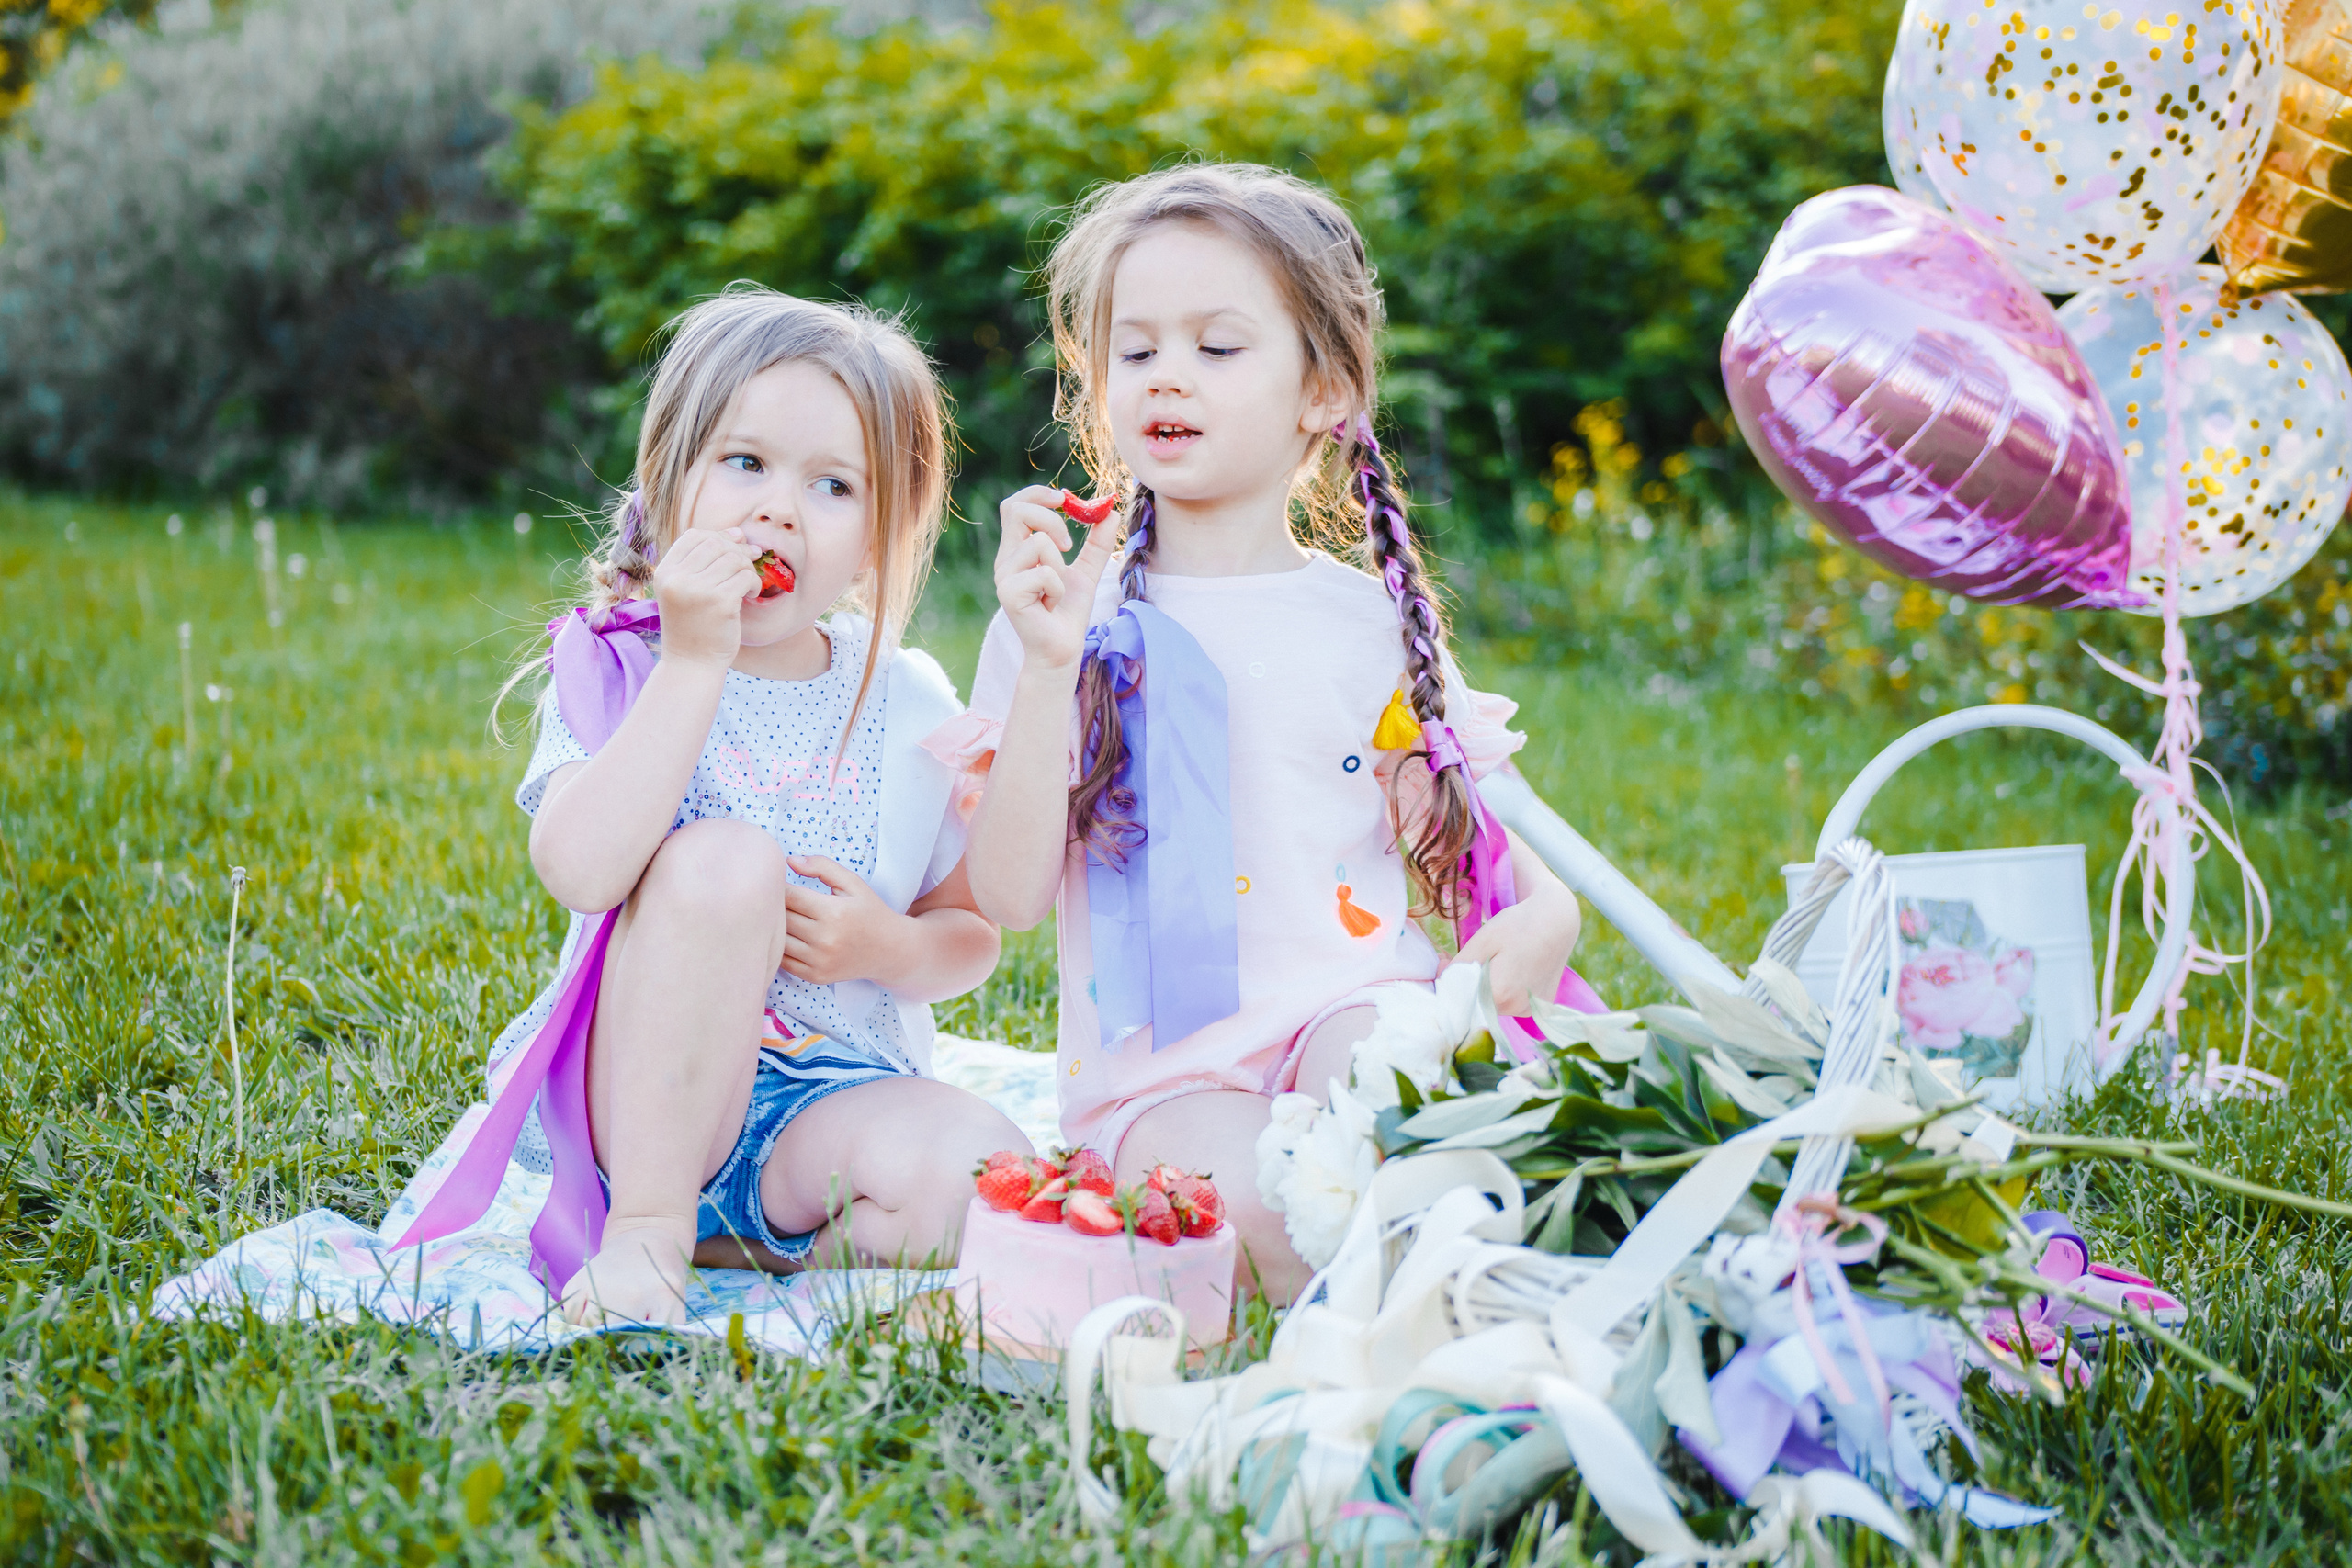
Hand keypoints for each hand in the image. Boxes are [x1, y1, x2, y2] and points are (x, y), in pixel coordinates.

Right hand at [651, 526, 758, 670]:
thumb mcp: (686, 590)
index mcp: (664, 572)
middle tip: (750, 564)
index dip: (719, 536)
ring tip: (748, 585)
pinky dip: (755, 584)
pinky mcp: (720, 603)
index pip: (694, 536)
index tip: (736, 546)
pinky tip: (751, 596)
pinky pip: (746, 577)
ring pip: (734, 558)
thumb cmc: (693, 626)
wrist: (691, 665)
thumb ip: (705, 562)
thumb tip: (738, 532)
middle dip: (738, 550)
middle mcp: (677, 578)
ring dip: (748, 568)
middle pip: (716, 544)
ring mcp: (698, 590)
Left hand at [781, 855, 909, 985]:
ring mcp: (820, 961)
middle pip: (782, 918)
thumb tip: (790, 860)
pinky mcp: (816, 976)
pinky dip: (779, 948)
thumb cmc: (870, 912)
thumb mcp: (853, 884)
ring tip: (780, 918)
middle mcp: (826, 939)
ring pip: (779, 941)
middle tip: (777, 900)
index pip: (789, 896)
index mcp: (835, 912)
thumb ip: (822, 867)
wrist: (891, 950)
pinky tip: (788, 937)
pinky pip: (784, 962)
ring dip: (775, 928)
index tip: (779, 884)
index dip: (779, 887)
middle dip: (775, 906)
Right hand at [993, 484, 1119, 671]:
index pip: (1015, 506)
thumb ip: (1098, 540)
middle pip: (1017, 510)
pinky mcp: (1008, 594)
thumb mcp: (1088, 569)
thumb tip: (1111, 509)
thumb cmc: (1069, 611)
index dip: (1037, 494)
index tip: (1064, 499)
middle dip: (1052, 519)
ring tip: (1056, 592)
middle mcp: (1005, 559)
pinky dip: (1058, 589)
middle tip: (1069, 545)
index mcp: (1018, 550)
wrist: (1062, 648)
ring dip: (1061, 567)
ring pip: (1039, 542)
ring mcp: (1003, 576)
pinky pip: (1044, 573)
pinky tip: (1050, 605)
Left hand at [1450, 884, 1581, 1015]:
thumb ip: (1458, 966)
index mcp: (1499, 994)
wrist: (1557, 921)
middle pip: (1476, 1005)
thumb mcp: (1482, 941)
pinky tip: (1511, 971)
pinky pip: (1511, 1004)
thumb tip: (1439, 981)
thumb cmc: (1517, 925)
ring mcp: (1530, 1010)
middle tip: (1473, 957)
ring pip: (1493, 1006)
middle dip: (1467, 986)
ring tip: (1496, 961)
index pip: (1459, 999)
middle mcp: (1517, 1009)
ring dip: (1485, 990)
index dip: (1449, 981)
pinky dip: (1504, 992)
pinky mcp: (1540, 1007)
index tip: (1446, 962)